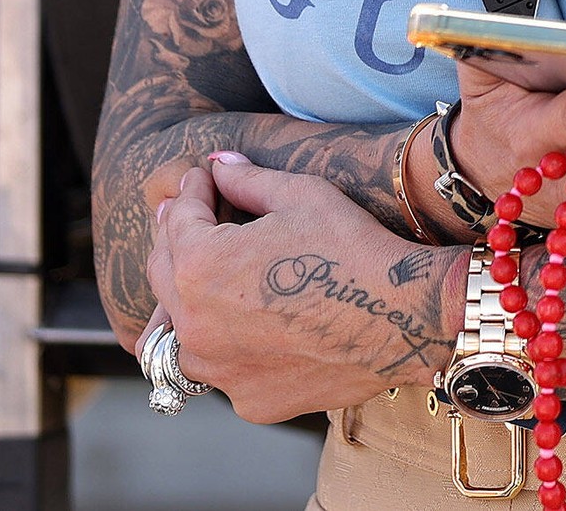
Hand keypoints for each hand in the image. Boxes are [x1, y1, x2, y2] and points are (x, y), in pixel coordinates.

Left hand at [149, 152, 454, 420]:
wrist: (401, 319)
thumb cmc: (353, 249)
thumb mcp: (301, 196)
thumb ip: (248, 180)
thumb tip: (218, 165)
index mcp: (199, 266)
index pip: (178, 219)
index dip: (192, 190)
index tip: (204, 179)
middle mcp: (193, 325)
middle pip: (164, 274)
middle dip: (178, 238)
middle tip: (194, 216)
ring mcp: (217, 369)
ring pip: (182, 330)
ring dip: (191, 299)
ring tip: (214, 277)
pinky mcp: (246, 399)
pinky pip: (222, 367)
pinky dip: (228, 345)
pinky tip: (253, 326)